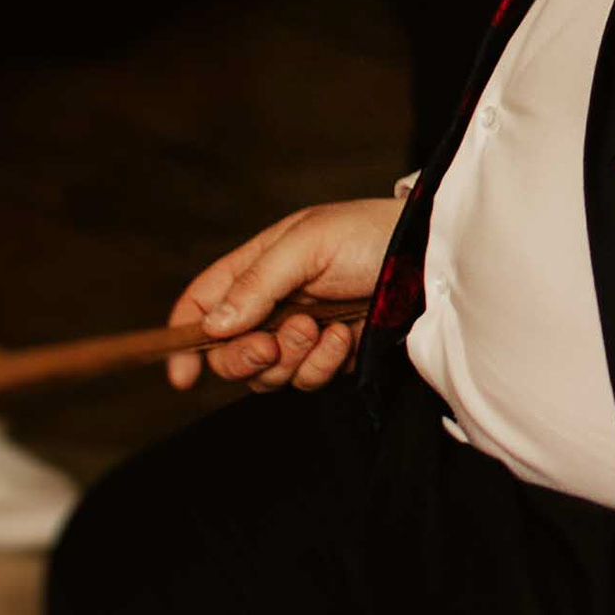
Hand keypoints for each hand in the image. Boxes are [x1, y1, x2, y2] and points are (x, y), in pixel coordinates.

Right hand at [165, 195, 399, 393]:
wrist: (431, 259)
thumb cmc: (370, 235)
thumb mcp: (307, 244)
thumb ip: (257, 283)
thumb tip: (213, 325)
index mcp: (256, 268)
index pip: (202, 305)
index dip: (184, 340)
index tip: (183, 375)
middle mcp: (273, 304)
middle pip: (229, 353)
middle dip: (245, 357)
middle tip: (270, 345)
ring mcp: (302, 333)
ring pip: (269, 374)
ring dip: (292, 357)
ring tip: (322, 328)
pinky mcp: (333, 355)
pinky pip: (309, 380)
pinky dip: (324, 364)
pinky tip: (346, 336)